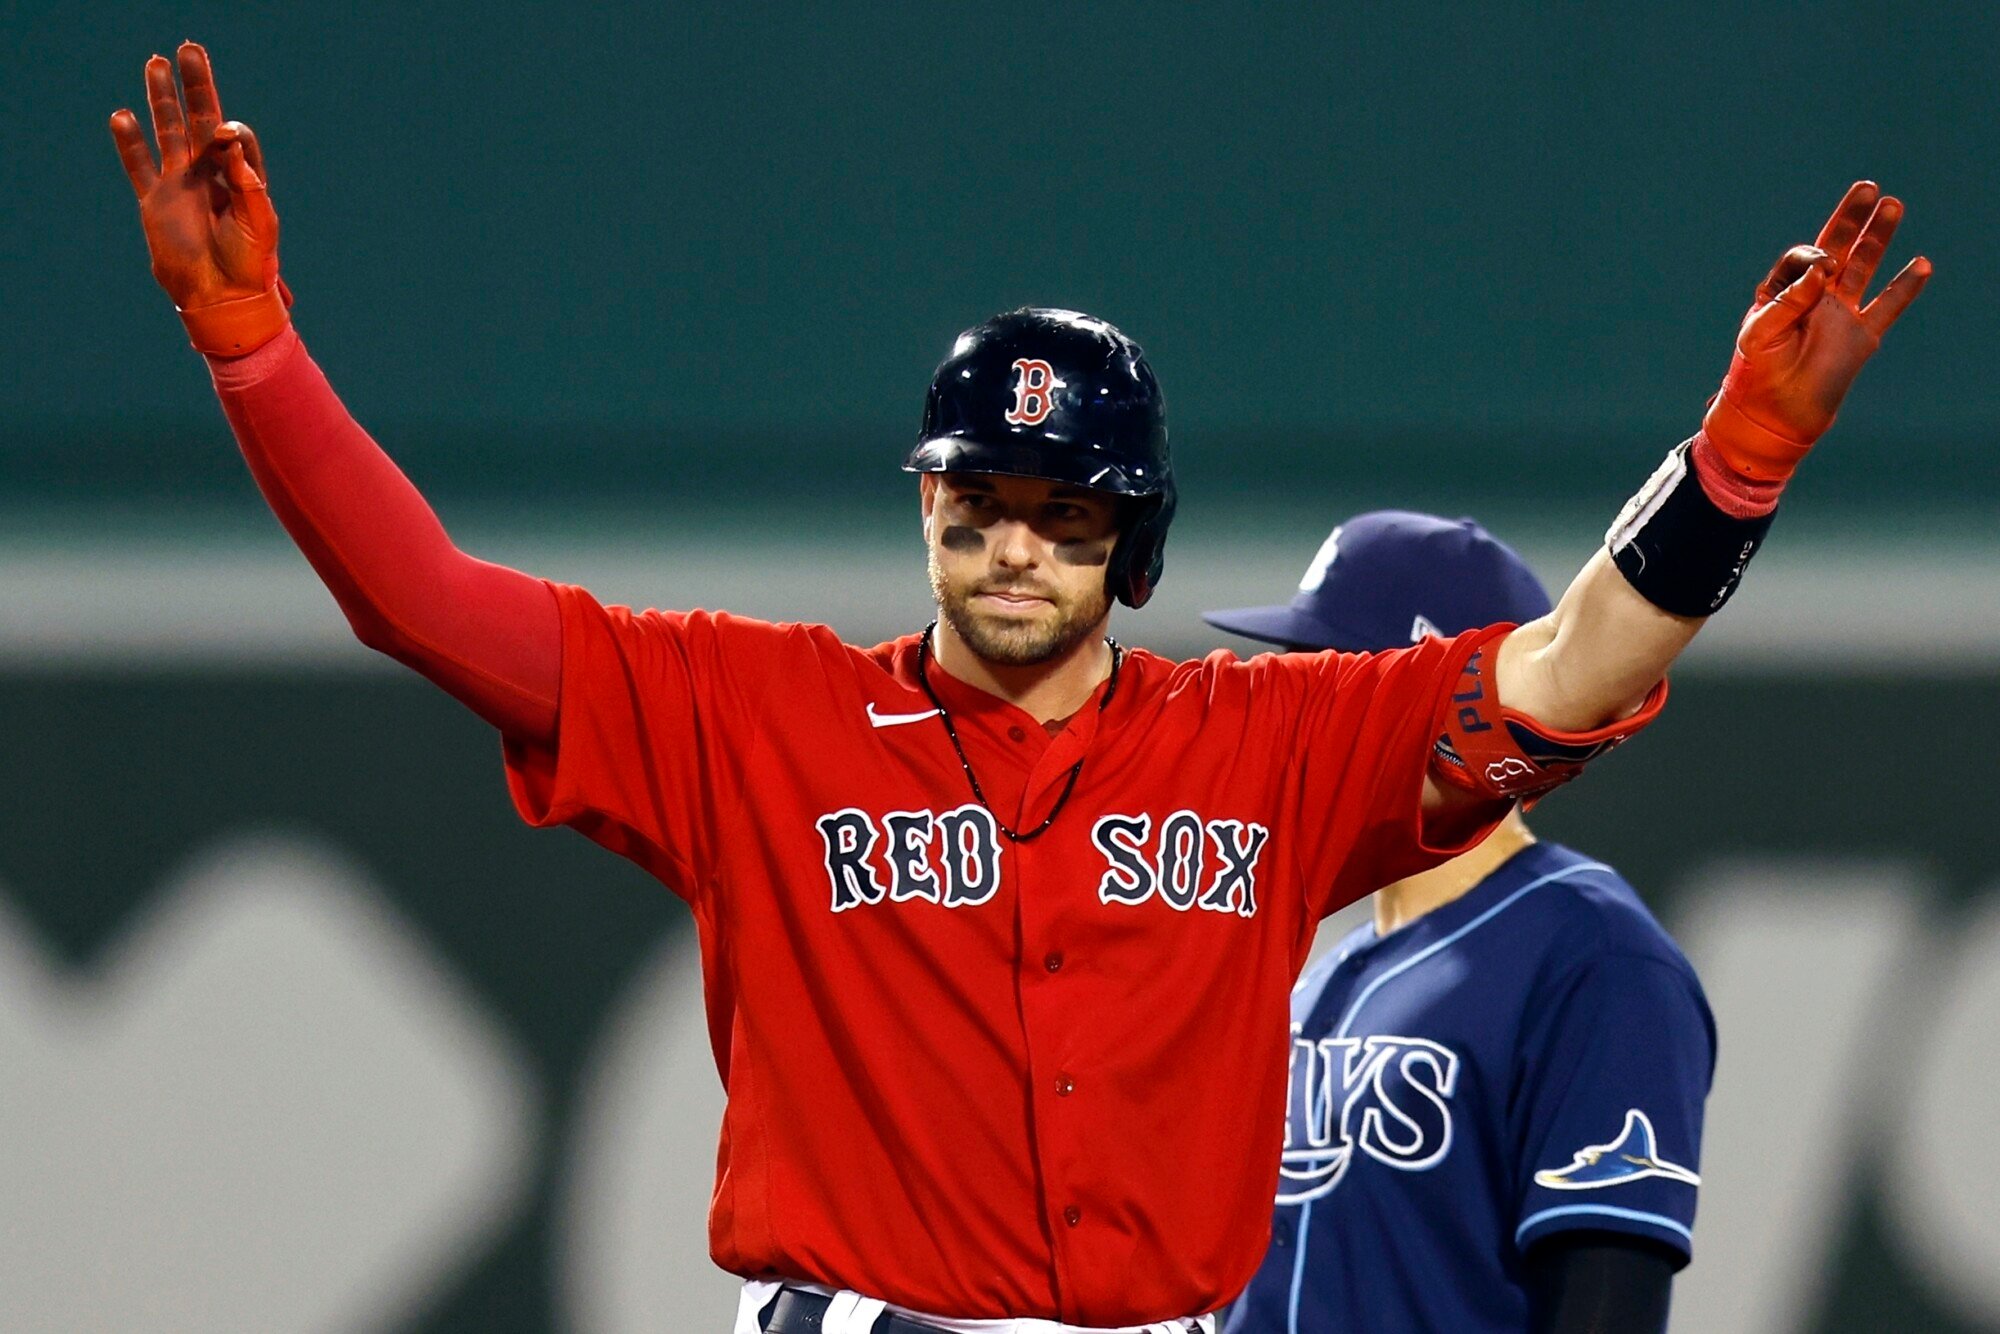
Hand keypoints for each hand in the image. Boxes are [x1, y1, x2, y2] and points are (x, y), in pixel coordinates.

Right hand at [110, 41, 290, 353]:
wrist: (222, 298)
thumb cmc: (250, 264)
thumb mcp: (260, 222)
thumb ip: (249, 183)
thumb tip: (230, 142)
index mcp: (242, 180)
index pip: (237, 139)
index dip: (232, 131)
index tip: (226, 134)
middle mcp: (211, 176)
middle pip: (201, 120)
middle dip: (196, 86)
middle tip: (189, 50)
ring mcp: (181, 185)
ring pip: (169, 132)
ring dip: (162, 99)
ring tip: (156, 63)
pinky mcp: (156, 201)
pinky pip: (138, 165)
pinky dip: (129, 142)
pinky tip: (121, 115)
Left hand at [1702, 180, 1931, 481]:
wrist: (1774, 416)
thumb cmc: (1757, 374)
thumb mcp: (1760, 334)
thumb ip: (1788, 300)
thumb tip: (1823, 268)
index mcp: (1784, 292)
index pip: (1804, 258)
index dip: (1815, 256)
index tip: (1823, 270)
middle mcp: (1814, 297)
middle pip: (1837, 248)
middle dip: (1851, 218)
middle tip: (1868, 188)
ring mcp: (1840, 314)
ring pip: (1864, 267)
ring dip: (1878, 238)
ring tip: (1893, 205)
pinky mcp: (1862, 336)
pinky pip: (1888, 306)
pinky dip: (1905, 287)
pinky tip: (1920, 265)